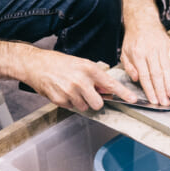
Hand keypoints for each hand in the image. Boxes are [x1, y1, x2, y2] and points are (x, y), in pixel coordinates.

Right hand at [21, 48, 137, 111]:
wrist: (36, 64)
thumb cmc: (59, 63)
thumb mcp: (81, 64)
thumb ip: (95, 77)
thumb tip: (107, 90)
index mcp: (89, 69)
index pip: (111, 84)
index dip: (123, 93)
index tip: (133, 99)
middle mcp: (81, 81)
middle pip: (98, 103)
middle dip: (95, 101)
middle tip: (87, 93)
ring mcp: (70, 91)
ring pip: (85, 107)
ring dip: (81, 102)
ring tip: (72, 90)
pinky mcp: (60, 99)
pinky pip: (72, 107)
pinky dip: (69, 102)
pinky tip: (63, 91)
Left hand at [120, 0, 169, 106]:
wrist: (144, 20)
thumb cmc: (133, 39)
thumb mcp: (124, 52)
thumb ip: (129, 66)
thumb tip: (135, 78)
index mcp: (138, 54)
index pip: (144, 76)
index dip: (150, 90)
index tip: (153, 100)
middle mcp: (150, 51)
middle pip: (157, 74)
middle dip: (161, 90)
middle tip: (164, 102)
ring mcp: (162, 49)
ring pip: (166, 69)